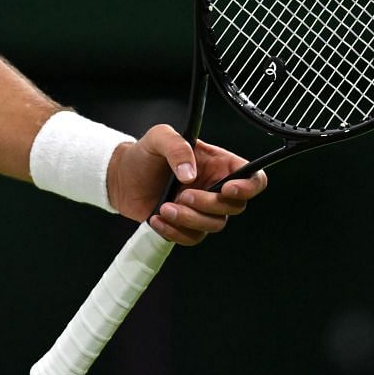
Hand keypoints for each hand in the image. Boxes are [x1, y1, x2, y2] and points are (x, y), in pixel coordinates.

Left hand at [106, 124, 267, 245]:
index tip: (228, 189)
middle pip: (235, 206)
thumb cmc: (144, 154)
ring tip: (164, 207)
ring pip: (214, 225)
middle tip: (183, 195)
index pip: (253, 177)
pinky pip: (192, 237)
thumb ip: (177, 147)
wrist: (120, 176)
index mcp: (219, 164)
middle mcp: (215, 188)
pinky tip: (157, 218)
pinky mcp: (186, 225)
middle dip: (209, 204)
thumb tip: (190, 174)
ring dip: (190, 219)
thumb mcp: (159, 137)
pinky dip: (175, 231)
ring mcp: (202, 209)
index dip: (249, 187)